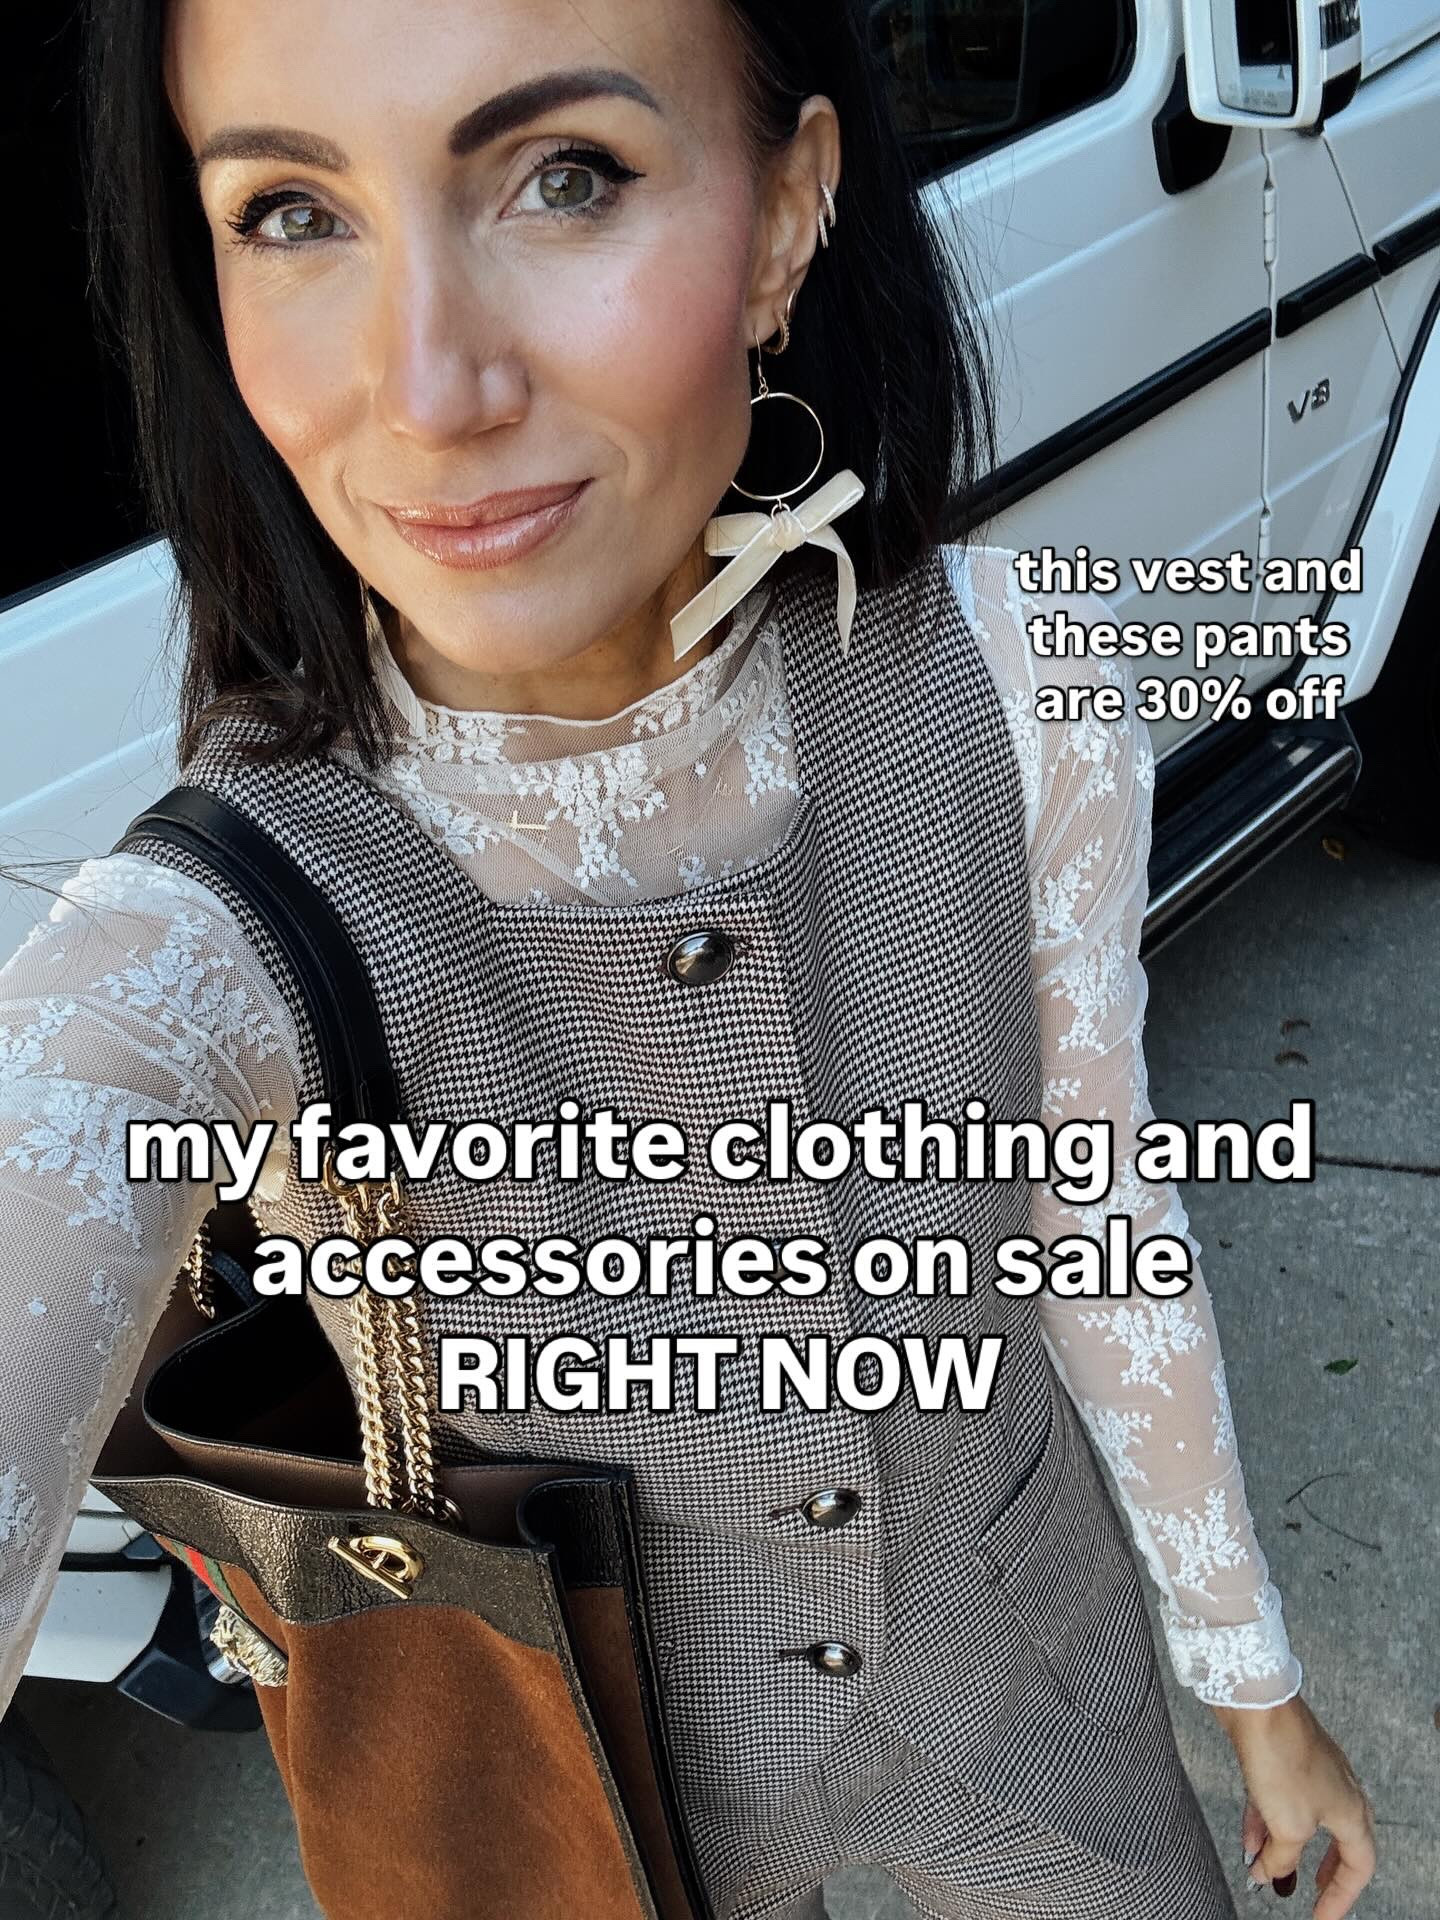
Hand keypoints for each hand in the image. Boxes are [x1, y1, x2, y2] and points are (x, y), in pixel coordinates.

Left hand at [1210, 1694, 1375, 1917]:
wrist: (1257, 1704)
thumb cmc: (1283, 1758)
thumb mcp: (1287, 1826)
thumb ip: (1281, 1859)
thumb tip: (1269, 1873)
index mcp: (1352, 1811)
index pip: (1359, 1866)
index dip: (1341, 1897)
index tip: (1322, 1918)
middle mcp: (1339, 1791)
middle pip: (1338, 1843)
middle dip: (1322, 1870)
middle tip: (1312, 1894)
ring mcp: (1311, 1773)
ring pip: (1302, 1822)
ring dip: (1283, 1848)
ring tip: (1263, 1870)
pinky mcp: (1283, 1759)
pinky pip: (1278, 1801)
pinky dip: (1265, 1823)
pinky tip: (1248, 1841)